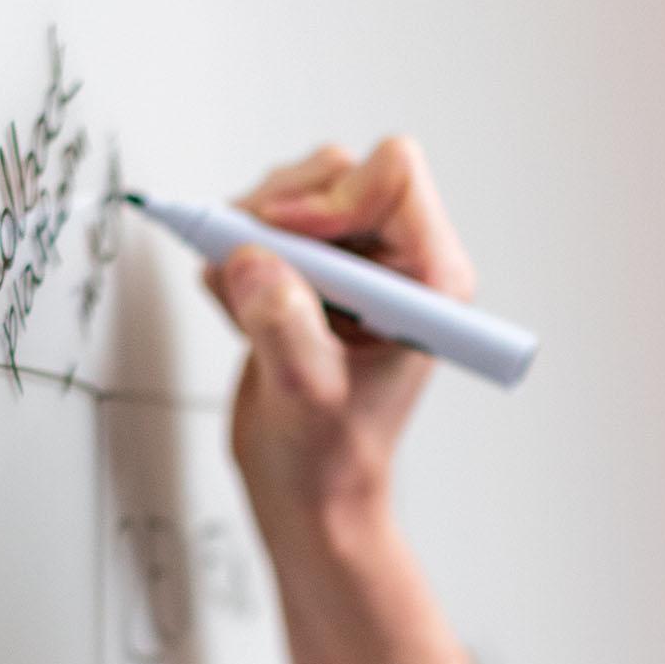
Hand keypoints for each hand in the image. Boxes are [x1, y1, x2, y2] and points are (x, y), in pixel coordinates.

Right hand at [202, 137, 476, 543]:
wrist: (309, 491)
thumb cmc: (332, 458)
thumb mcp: (308, 396)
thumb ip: (284, 325)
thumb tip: (252, 260)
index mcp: (431, 280)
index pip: (394, 174)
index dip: (331, 198)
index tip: (287, 245)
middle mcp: (399, 262)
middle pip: (336, 171)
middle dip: (279, 212)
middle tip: (251, 269)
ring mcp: (353, 265)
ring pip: (293, 191)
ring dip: (250, 236)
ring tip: (245, 305)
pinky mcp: (311, 273)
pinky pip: (260, 226)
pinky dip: (234, 259)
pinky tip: (241, 316)